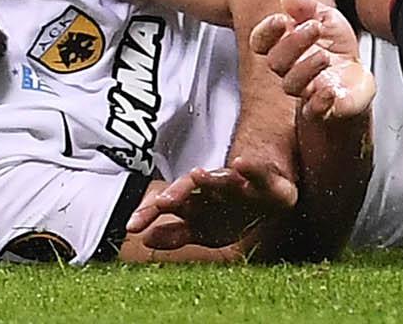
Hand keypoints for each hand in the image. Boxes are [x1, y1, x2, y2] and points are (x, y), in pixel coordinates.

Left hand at [124, 154, 299, 250]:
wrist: (270, 189)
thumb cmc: (233, 211)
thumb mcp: (204, 229)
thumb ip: (175, 235)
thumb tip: (145, 238)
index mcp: (196, 203)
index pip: (168, 206)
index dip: (150, 214)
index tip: (132, 226)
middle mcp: (212, 190)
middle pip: (190, 189)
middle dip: (176, 196)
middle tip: (162, 203)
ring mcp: (239, 183)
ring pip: (221, 179)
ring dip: (210, 179)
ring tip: (198, 176)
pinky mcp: (265, 180)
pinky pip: (258, 173)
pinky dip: (251, 168)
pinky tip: (241, 164)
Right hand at [248, 0, 374, 122]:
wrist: (358, 79)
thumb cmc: (336, 49)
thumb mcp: (327, 19)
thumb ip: (307, 7)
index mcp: (286, 45)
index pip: (261, 41)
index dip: (266, 31)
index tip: (281, 19)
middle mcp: (290, 69)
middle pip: (276, 61)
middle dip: (293, 42)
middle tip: (314, 28)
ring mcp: (304, 90)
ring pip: (290, 85)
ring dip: (305, 68)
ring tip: (324, 56)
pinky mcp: (321, 108)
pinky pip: (313, 110)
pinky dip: (320, 101)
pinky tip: (331, 90)